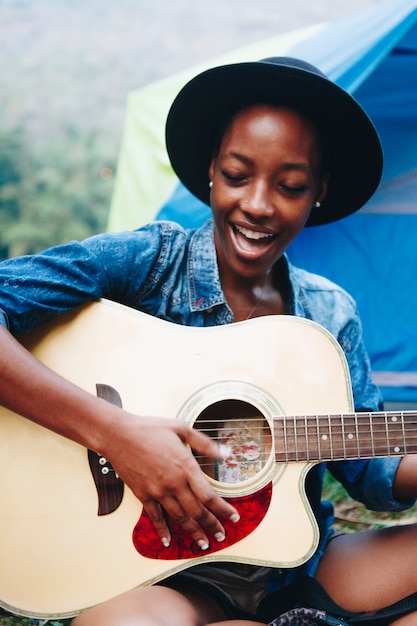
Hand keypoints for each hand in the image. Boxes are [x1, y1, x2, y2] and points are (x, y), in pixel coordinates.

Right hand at [100, 413, 239, 549]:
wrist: (119, 434)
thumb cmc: (150, 428)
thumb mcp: (182, 429)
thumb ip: (205, 444)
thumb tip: (226, 453)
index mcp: (186, 466)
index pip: (209, 496)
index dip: (223, 509)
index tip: (233, 516)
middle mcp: (174, 483)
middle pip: (197, 512)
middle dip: (212, 526)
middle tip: (221, 536)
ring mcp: (158, 491)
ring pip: (180, 518)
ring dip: (193, 532)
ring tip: (203, 543)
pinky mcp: (143, 495)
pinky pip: (156, 517)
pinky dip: (163, 531)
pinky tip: (168, 541)